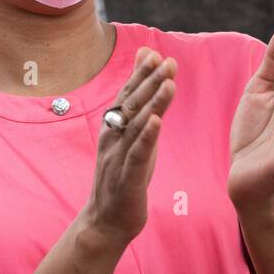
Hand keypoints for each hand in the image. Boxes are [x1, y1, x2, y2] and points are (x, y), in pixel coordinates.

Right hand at [83, 46, 176, 246]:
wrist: (106, 220)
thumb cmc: (123, 176)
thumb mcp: (131, 140)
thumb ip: (137, 111)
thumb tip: (141, 88)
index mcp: (113, 129)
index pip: (127, 96)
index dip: (140, 75)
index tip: (154, 53)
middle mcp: (113, 139)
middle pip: (132, 105)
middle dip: (149, 81)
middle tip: (165, 60)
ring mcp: (118, 158)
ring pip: (137, 126)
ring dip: (152, 103)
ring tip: (168, 82)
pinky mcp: (127, 178)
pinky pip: (138, 154)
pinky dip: (147, 137)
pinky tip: (157, 122)